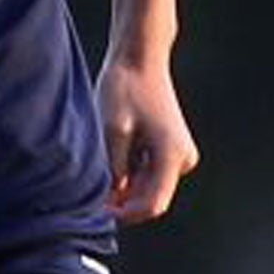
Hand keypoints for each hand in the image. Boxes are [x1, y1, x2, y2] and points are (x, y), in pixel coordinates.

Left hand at [95, 57, 198, 226]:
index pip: (152, 206)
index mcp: (172, 156)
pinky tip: (110, 157)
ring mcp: (180, 155)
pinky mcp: (171, 149)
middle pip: (151, 198)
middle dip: (122, 202)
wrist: (140, 58)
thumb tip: (109, 200)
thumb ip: (112, 169)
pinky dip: (129, 174)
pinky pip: (150, 173)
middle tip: (90, 193)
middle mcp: (183, 160)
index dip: (124, 215)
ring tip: (99, 166)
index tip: (96, 211)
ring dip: (123, 187)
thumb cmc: (124, 89)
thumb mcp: (111, 131)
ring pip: (149, 187)